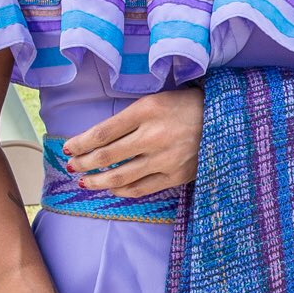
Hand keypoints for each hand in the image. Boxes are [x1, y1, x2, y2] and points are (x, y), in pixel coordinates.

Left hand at [64, 86, 203, 196]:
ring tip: (84, 182)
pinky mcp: (176, 175)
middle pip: (107, 156)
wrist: (225, 119)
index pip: (102, 132)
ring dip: (97, 181)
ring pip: (121, 176)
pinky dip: (122, 191)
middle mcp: (154, 135)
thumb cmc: (185, 106)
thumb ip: (128, 119)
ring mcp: (166, 158)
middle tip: (72, 167)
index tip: (68, 148)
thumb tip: (96, 140)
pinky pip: (141, 188)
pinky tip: (112, 189)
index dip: (81, 143)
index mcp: (146, 110)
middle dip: (84, 163)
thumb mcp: (154, 101)